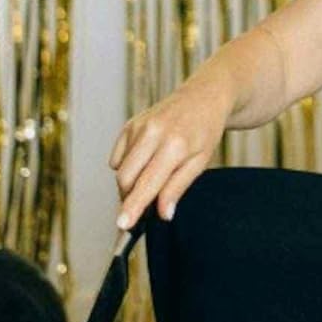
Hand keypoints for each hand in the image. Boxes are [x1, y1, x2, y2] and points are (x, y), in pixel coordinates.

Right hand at [109, 73, 230, 229]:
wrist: (202, 97)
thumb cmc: (204, 131)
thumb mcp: (199, 163)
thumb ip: (178, 188)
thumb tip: (163, 214)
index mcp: (173, 146)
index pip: (147, 183)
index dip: (133, 206)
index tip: (122, 224)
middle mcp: (152, 134)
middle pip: (125, 178)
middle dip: (129, 198)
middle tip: (144, 207)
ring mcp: (138, 126)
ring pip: (120, 169)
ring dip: (130, 184)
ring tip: (152, 178)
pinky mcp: (130, 124)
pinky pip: (117, 157)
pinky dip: (126, 167)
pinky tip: (145, 161)